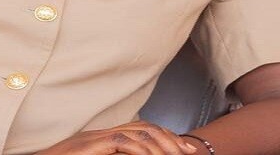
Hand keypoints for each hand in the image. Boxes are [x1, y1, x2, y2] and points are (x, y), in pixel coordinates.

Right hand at [36, 121, 197, 154]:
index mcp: (103, 138)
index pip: (141, 129)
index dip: (164, 136)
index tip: (182, 148)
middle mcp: (102, 133)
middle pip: (144, 127)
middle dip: (169, 138)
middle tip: (187, 151)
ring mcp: (96, 137)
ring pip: (138, 133)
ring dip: (160, 145)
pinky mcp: (91, 145)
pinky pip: (122, 142)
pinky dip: (140, 150)